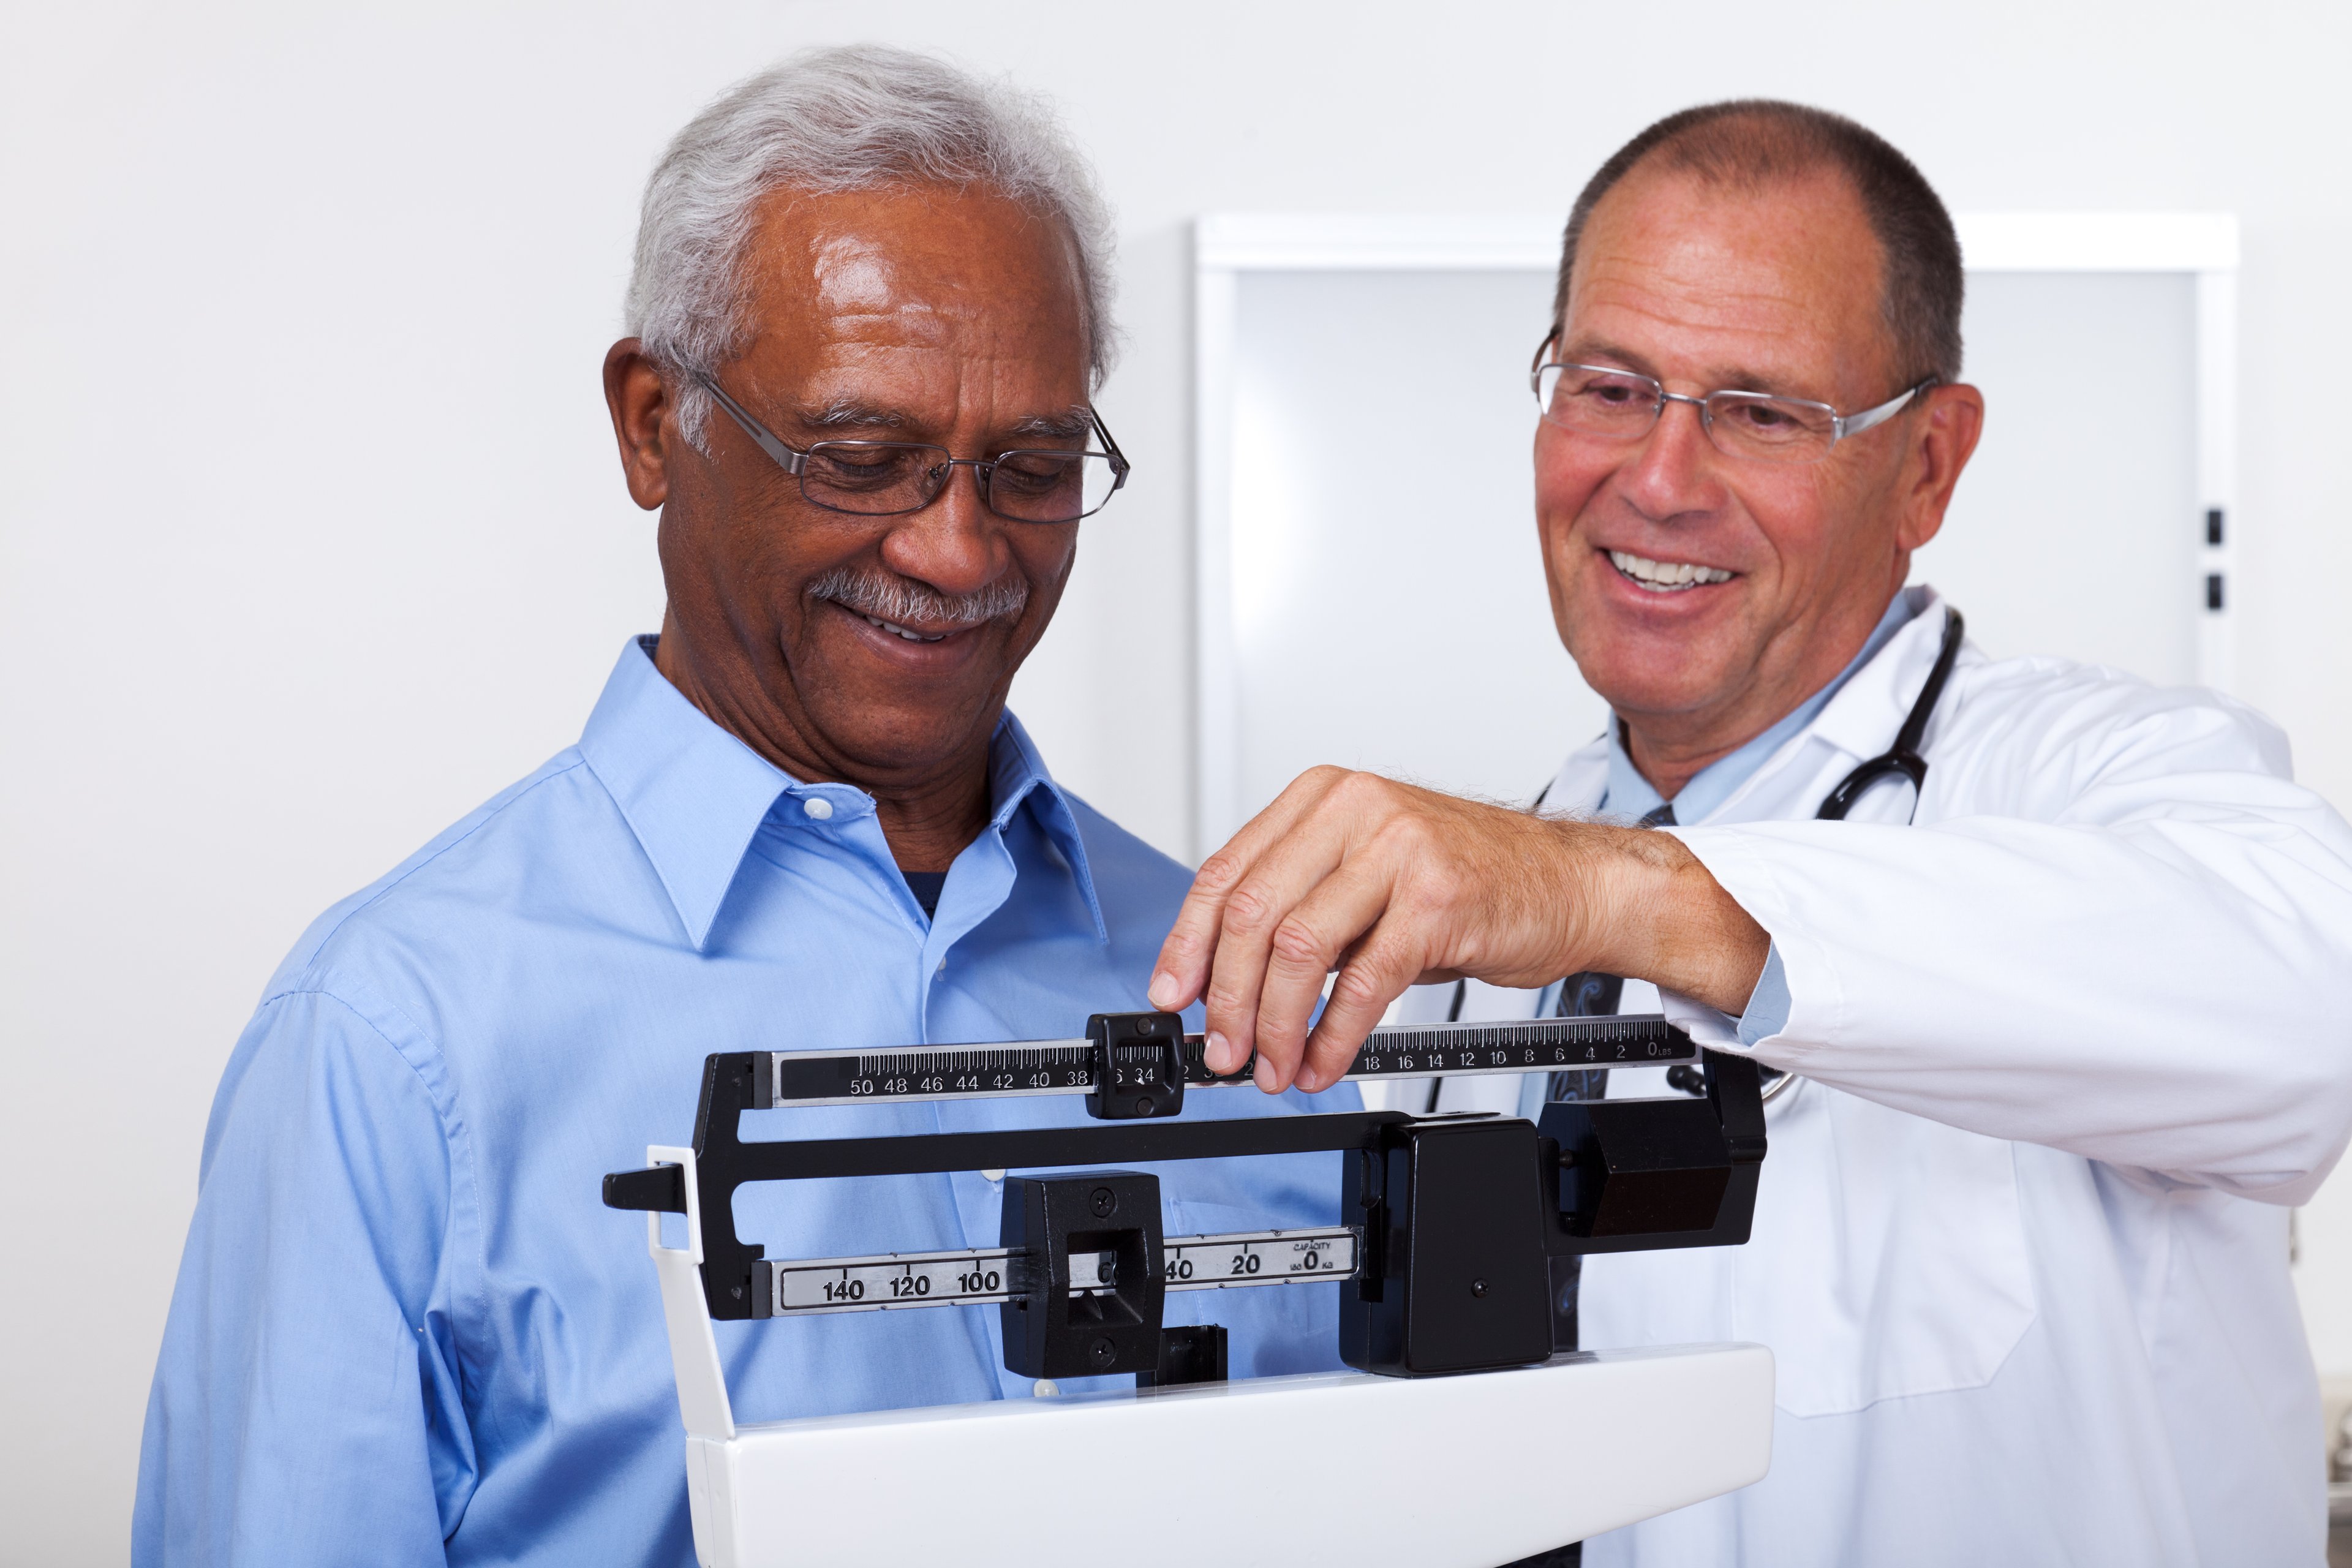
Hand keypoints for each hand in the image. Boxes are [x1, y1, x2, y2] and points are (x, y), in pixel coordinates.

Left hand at [1146, 768, 1768, 1092]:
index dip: (1189, 944)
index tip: (1173, 996)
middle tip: (1221, 1050)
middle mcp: (1356, 810)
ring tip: (1270, 1066)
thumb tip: (1226, 980)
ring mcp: (1398, 851)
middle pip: (1253, 914)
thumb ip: (1302, 906)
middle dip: (1226, 997)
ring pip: (1297, 951)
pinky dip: (1331, 1037)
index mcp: (1324, 796)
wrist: (1572, 884)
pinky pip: (1361, 985)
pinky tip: (1321, 1064)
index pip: (1228, 872)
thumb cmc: (1472, 879)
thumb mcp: (1368, 872)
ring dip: (1274, 1025)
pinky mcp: (1436, 902)